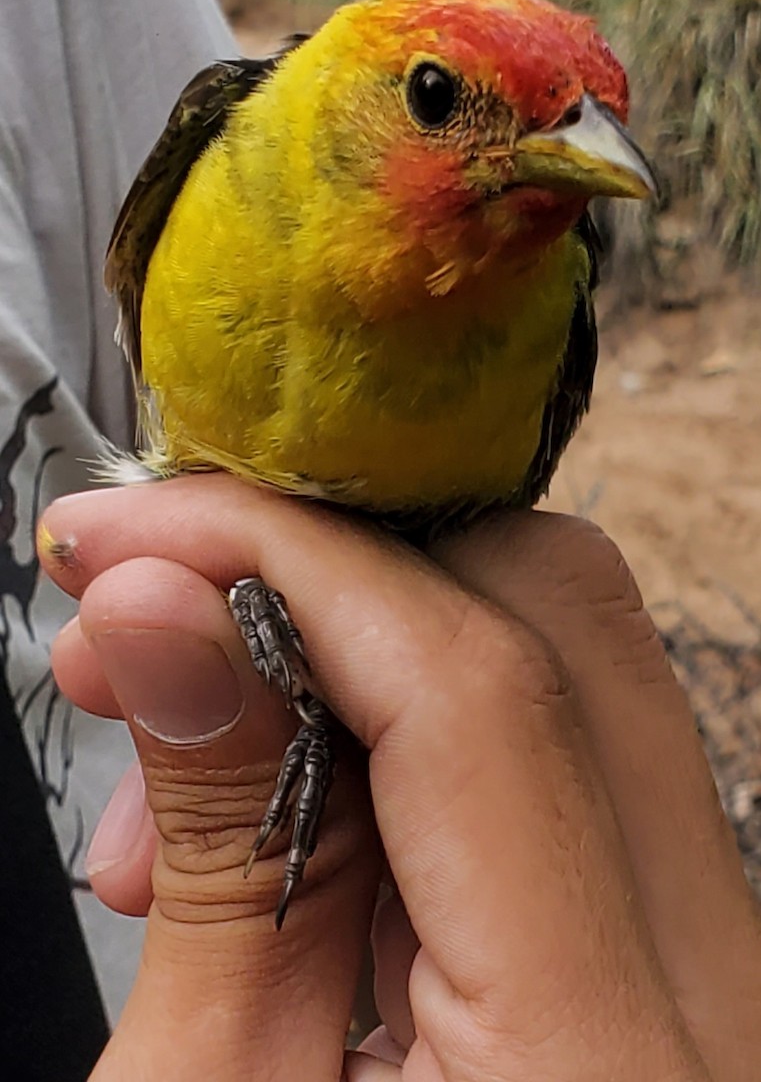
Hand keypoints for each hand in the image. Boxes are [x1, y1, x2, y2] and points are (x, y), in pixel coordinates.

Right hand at [40, 477, 760, 1079]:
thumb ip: (222, 844)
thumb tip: (160, 607)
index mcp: (611, 1067)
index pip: (477, 686)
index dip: (285, 566)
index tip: (134, 537)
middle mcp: (723, 994)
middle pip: (550, 623)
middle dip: (323, 575)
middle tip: (147, 610)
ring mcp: (717, 962)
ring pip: (558, 659)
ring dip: (351, 644)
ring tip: (180, 746)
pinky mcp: (668, 949)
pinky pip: (551, 751)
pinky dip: (402, 721)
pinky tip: (281, 797)